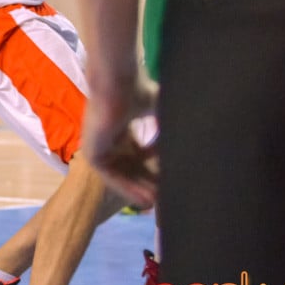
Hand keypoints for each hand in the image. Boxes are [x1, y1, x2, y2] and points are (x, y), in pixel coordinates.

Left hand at [83, 75, 158, 207]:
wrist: (117, 82)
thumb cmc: (137, 91)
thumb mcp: (158, 109)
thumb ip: (167, 125)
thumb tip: (192, 135)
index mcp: (121, 127)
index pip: (137, 154)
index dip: (154, 167)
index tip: (171, 176)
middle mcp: (110, 139)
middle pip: (131, 167)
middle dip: (148, 182)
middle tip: (166, 195)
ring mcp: (99, 147)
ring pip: (122, 174)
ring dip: (139, 189)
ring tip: (158, 202)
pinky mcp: (92, 154)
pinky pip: (111, 177)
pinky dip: (128, 188)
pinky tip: (145, 199)